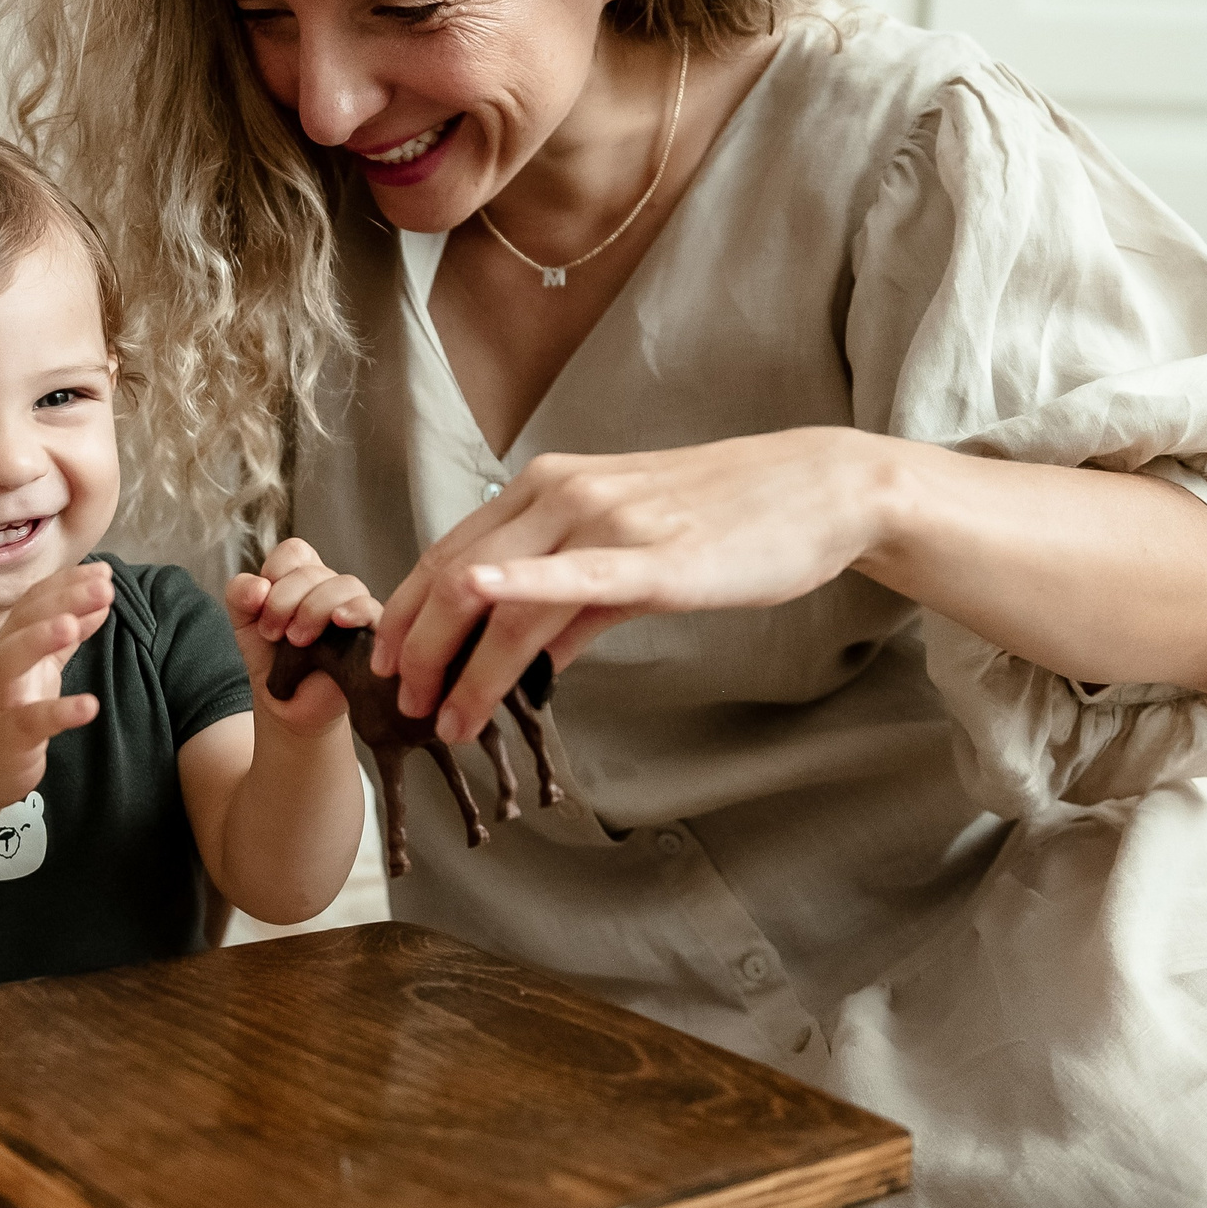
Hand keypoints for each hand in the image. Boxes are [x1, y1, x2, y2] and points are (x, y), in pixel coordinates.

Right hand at [0, 560, 113, 810]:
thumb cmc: (3, 712)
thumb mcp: (35, 669)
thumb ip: (65, 637)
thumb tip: (99, 601)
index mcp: (10, 645)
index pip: (35, 603)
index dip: (67, 584)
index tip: (102, 571)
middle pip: (24, 621)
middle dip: (63, 600)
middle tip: (103, 586)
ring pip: (10, 661)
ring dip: (41, 639)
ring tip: (73, 625)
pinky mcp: (6, 737)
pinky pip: (30, 721)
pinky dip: (59, 712)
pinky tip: (88, 706)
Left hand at [224, 537, 381, 736]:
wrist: (288, 703)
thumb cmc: (272, 659)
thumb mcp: (244, 620)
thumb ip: (240, 593)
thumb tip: (258, 587)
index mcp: (303, 577)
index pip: (295, 552)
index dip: (273, 572)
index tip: (260, 605)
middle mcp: (332, 588)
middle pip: (315, 571)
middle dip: (283, 601)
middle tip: (272, 634)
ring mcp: (355, 609)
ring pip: (346, 585)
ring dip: (314, 609)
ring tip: (297, 641)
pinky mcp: (372, 635)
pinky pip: (373, 610)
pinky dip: (355, 611)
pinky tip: (338, 622)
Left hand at [370, 429, 893, 741]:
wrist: (816, 491)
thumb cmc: (728, 523)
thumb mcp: (629, 558)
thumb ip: (574, 604)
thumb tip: (535, 661)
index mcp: (546, 487)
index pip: (448, 552)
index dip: (408, 614)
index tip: (390, 666)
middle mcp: (560, 493)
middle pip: (454, 573)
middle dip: (417, 648)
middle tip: (401, 706)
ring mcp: (604, 519)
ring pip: (500, 591)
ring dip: (461, 665)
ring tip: (446, 720)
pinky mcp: (652, 555)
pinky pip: (570, 576)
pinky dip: (516, 591)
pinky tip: (481, 605)